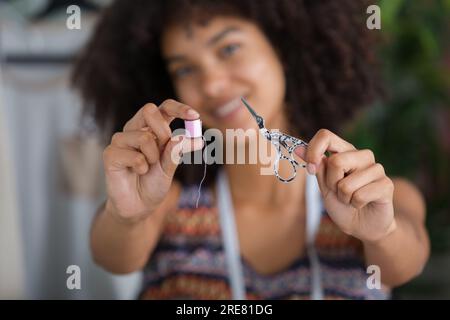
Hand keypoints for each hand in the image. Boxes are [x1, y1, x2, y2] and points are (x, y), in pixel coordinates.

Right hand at [103, 99, 202, 222]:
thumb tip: (196, 140)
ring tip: (148, 168)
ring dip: (153, 157)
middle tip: (163, 151)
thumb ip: (178, 151)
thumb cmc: (153, 183)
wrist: (138, 206)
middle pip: (149, 110)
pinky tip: (137, 173)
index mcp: (152, 129)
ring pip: (144, 137)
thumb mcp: (170, 167)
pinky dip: (141, 167)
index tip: (195, 116)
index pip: (164, 108)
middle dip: (163, 132)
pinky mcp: (111, 154)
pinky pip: (133, 155)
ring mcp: (121, 140)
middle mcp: (135, 130)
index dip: (179, 108)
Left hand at [295, 129, 395, 242]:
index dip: (314, 150)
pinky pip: (359, 195)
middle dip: (331, 183)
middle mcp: (362, 156)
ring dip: (343, 197)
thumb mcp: (324, 186)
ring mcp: (376, 169)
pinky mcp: (386, 184)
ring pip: (346, 183)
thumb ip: (316, 167)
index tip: (311, 169)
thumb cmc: (342, 204)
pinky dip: (355, 204)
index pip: (326, 136)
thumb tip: (298, 148)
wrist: (361, 226)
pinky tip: (361, 204)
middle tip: (338, 191)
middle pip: (336, 161)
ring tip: (351, 199)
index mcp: (345, 151)